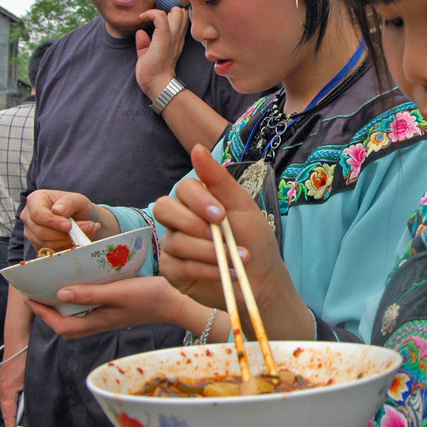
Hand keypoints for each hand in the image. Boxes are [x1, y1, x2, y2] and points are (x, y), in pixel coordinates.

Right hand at [0, 345, 25, 426]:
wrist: (20, 340)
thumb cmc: (25, 357)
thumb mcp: (30, 377)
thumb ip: (31, 391)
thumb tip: (35, 402)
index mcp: (8, 391)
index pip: (9, 415)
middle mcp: (4, 389)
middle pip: (8, 410)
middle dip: (13, 422)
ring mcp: (5, 383)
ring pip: (10, 402)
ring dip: (15, 410)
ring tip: (20, 422)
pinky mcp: (8, 378)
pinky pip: (11, 394)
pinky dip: (16, 400)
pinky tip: (23, 402)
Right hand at [20, 190, 99, 252]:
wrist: (81, 217)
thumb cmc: (76, 205)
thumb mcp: (77, 199)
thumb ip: (68, 203)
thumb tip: (57, 211)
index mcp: (35, 200)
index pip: (37, 214)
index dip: (53, 222)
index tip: (69, 226)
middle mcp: (28, 217)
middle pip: (41, 231)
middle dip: (65, 233)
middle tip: (86, 227)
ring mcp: (31, 232)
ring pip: (46, 243)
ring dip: (69, 240)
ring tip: (86, 231)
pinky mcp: (37, 244)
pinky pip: (50, 251)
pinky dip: (67, 246)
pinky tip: (77, 238)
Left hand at [25, 277, 188, 337]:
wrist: (174, 302)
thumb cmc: (148, 296)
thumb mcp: (118, 292)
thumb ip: (89, 294)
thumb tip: (59, 295)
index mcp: (97, 321)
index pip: (60, 324)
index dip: (42, 313)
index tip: (30, 297)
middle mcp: (99, 323)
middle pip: (65, 325)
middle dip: (48, 313)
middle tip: (39, 294)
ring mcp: (107, 319)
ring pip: (76, 319)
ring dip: (63, 308)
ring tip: (55, 289)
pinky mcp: (115, 312)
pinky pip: (88, 311)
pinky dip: (78, 302)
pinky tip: (81, 287)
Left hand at [135, 7, 188, 97]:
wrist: (157, 84)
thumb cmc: (152, 73)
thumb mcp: (147, 55)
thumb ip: (145, 43)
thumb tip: (140, 32)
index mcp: (175, 40)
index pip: (182, 19)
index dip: (172, 14)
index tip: (156, 19)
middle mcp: (177, 37)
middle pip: (182, 12)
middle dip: (169, 10)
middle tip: (154, 18)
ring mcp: (172, 37)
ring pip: (176, 12)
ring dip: (162, 11)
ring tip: (149, 18)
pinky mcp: (164, 38)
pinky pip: (160, 16)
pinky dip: (151, 13)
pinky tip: (143, 18)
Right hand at [156, 145, 313, 339]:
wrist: (262, 279)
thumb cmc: (254, 239)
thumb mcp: (242, 205)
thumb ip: (218, 178)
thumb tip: (196, 147)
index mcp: (197, 201)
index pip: (182, 189)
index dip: (198, 200)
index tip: (221, 215)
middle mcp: (179, 220)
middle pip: (164, 208)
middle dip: (195, 223)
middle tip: (221, 235)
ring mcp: (172, 245)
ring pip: (175, 241)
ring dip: (210, 251)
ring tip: (237, 260)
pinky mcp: (172, 271)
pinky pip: (179, 266)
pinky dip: (206, 270)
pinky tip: (227, 273)